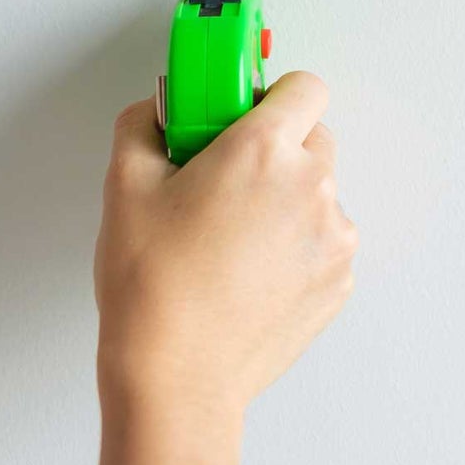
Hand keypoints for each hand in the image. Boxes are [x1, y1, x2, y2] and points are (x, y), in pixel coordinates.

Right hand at [95, 72, 358, 419]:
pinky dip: (296, 247)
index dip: (272, 96)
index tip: (243, 114)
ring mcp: (333, 236)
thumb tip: (160, 111)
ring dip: (287, 201)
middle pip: (313, 138)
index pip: (304, 86)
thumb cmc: (151, 288)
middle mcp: (311, 186)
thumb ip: (144, 127)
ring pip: (318, 193)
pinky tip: (249, 273)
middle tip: (226, 180)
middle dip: (277, 149)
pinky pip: (323, 241)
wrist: (178, 379)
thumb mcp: (125, 187)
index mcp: (264, 150)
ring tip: (232, 239)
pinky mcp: (339, 280)